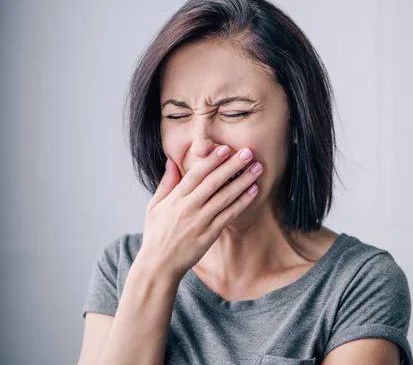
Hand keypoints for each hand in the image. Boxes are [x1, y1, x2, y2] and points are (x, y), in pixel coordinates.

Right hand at [137, 145, 262, 280]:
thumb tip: (171, 161)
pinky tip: (253, 190)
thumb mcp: (154, 206)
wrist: (159, 265)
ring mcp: (200, 221)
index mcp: (175, 198)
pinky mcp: (210, 234)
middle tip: (248, 152)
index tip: (225, 148)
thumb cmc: (156, 234)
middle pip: (214, 182)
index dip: (212, 160)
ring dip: (243, 181)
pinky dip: (242, 202)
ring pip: (225, 197)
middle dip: (232, 165)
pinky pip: (229, 215)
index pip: (196, 174)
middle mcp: (188, 208)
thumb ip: (166, 183)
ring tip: (257, 168)